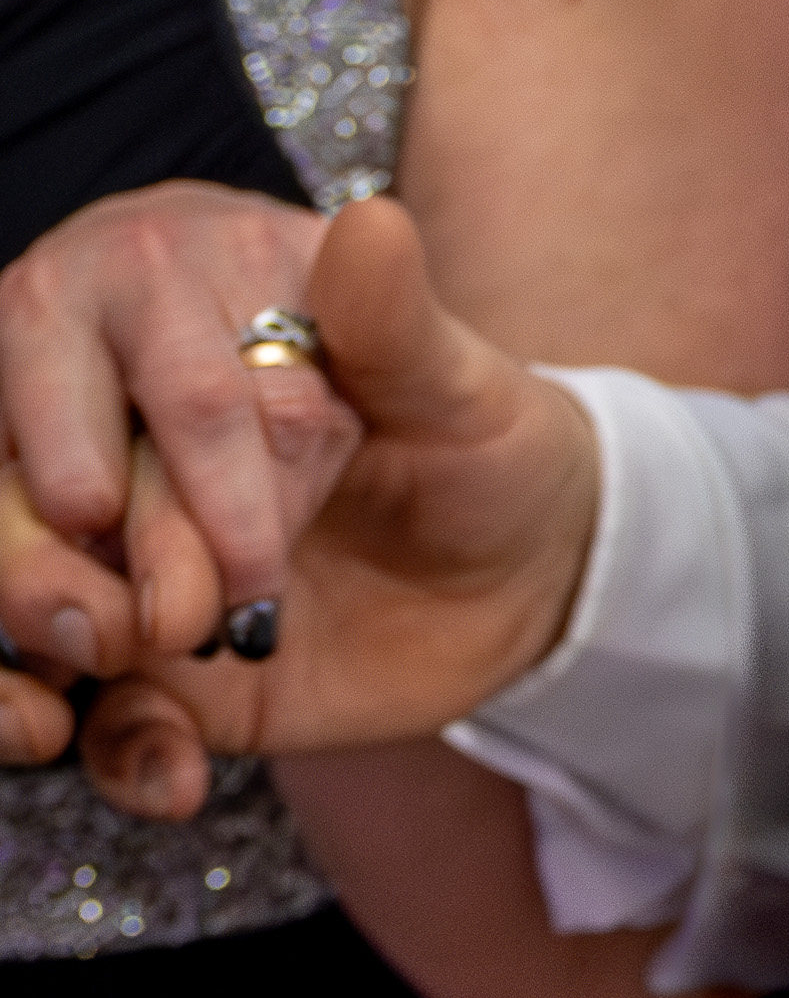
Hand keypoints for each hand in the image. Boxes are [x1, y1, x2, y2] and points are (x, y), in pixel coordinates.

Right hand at [1, 192, 601, 794]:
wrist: (528, 571)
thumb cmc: (489, 442)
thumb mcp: (464, 387)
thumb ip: (397, 320)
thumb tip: (370, 220)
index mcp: (175, 298)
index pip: (138, 379)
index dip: (185, 472)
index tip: (250, 559)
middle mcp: (112, 412)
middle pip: (34, 480)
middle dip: (68, 562)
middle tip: (176, 624)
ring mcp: (112, 538)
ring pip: (17, 575)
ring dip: (45, 637)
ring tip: (107, 696)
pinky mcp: (138, 654)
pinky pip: (88, 708)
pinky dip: (114, 751)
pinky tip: (173, 776)